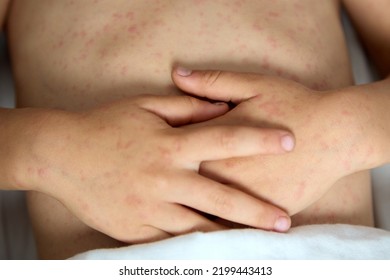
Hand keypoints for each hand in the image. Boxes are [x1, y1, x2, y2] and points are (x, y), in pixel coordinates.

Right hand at [23, 94, 292, 242]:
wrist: (60, 156)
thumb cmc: (104, 126)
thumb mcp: (144, 106)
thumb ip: (186, 106)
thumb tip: (222, 107)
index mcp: (170, 145)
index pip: (224, 139)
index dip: (259, 139)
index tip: (290, 142)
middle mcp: (164, 179)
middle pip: (220, 198)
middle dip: (256, 211)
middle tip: (284, 221)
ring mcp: (149, 209)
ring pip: (199, 228)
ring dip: (230, 236)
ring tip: (257, 244)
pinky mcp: (135, 230)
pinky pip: (172, 241)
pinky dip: (195, 246)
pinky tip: (214, 250)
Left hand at [172, 68, 375, 215]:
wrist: (337, 134)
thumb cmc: (294, 105)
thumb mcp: (252, 85)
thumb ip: (212, 82)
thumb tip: (176, 74)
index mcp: (215, 140)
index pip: (175, 148)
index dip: (163, 150)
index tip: (156, 154)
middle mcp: (224, 170)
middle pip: (185, 182)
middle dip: (171, 182)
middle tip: (159, 182)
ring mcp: (244, 195)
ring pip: (206, 207)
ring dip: (189, 208)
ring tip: (176, 207)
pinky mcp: (264, 211)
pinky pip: (234, 222)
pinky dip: (219, 223)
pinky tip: (207, 224)